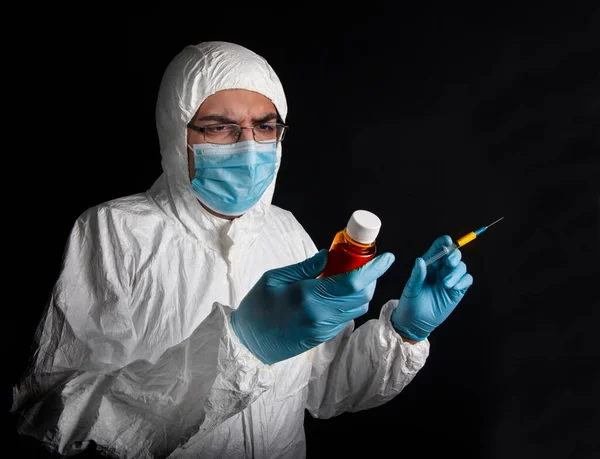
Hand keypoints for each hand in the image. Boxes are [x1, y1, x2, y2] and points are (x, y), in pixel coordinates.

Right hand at [231, 249, 394, 363]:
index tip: (387, 257)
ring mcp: (323, 329)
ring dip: (361, 290)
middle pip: (361, 296)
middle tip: (363, 263)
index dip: (374, 269)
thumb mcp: (274, 278)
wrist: (248, 344)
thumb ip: (304, 267)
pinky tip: (337, 292)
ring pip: (357, 308)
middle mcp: (321, 315)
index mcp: (309, 296)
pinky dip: (349, 302)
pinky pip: (345, 317)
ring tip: (350, 275)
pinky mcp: (322, 337)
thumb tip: (328, 256)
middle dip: (370, 278)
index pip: (353, 281)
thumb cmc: (257, 307)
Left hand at [391, 235, 472, 340]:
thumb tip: (420, 260)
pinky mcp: (457, 290)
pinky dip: (463, 280)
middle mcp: (440, 269)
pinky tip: (454, 287)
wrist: (415, 322)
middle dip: (454, 255)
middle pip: (453, 255)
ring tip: (446, 284)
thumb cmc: (410, 303)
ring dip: (456, 272)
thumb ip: (417, 275)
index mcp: (428, 264)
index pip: (438, 248)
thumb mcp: (411, 288)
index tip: (447, 241)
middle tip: (449, 262)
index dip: (444, 242)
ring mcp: (450, 279)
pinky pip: (467, 279)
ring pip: (461, 267)